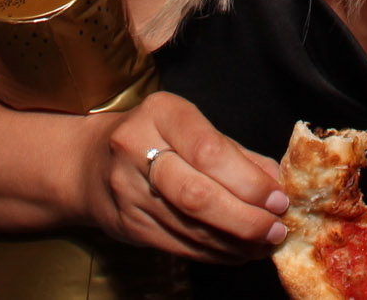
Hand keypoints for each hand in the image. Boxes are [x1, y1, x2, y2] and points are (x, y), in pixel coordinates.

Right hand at [83, 92, 288, 263]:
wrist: (89, 163)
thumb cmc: (154, 138)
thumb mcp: (191, 128)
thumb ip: (236, 153)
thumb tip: (277, 182)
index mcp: (160, 114)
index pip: (208, 151)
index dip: (248, 181)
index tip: (277, 198)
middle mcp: (137, 149)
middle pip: (196, 194)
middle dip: (244, 218)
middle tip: (276, 228)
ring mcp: (128, 191)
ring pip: (190, 227)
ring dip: (236, 242)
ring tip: (265, 244)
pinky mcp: (129, 226)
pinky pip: (180, 246)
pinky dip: (215, 253)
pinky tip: (239, 252)